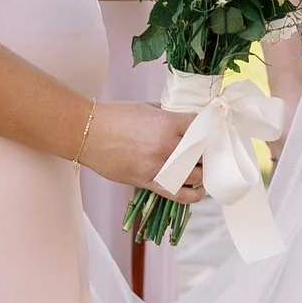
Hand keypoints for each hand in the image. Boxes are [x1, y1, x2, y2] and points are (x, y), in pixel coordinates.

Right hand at [77, 97, 200, 192]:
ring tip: (203, 170)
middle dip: (208, 153)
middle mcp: (167, 146)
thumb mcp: (147, 108)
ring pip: (196, 176)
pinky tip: (199, 192)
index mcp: (169, 123)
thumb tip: (187, 120)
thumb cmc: (115, 117)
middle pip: (203, 154)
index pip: (203, 128)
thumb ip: (170, 115)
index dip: (211, 130)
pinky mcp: (148, 182)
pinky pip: (178, 194)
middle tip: (208, 152)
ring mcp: (158, 166)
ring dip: (203, 174)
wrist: (88, 133)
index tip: (212, 132)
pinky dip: (192, 195)